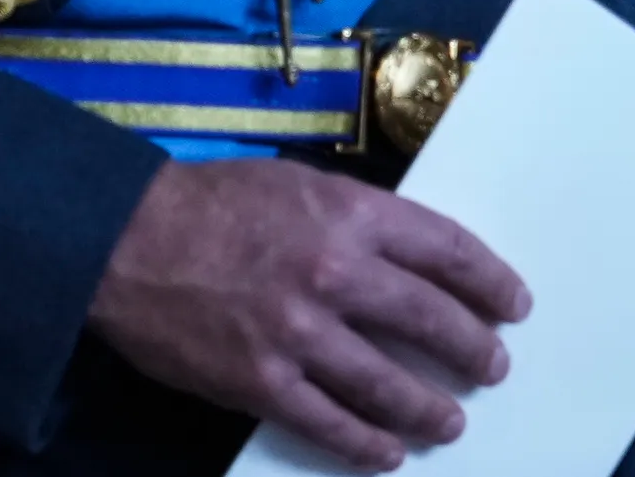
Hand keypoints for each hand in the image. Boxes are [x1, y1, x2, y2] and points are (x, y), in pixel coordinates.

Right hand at [88, 157, 527, 470]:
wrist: (123, 239)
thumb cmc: (209, 203)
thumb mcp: (294, 185)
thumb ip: (353, 221)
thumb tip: (408, 262)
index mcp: (347, 213)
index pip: (445, 250)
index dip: (488, 281)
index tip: (511, 304)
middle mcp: (333, 272)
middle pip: (430, 321)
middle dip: (471, 348)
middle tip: (492, 366)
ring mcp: (298, 333)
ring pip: (389, 384)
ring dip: (430, 408)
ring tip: (451, 420)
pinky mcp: (262, 382)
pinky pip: (331, 424)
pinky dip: (367, 444)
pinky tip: (388, 452)